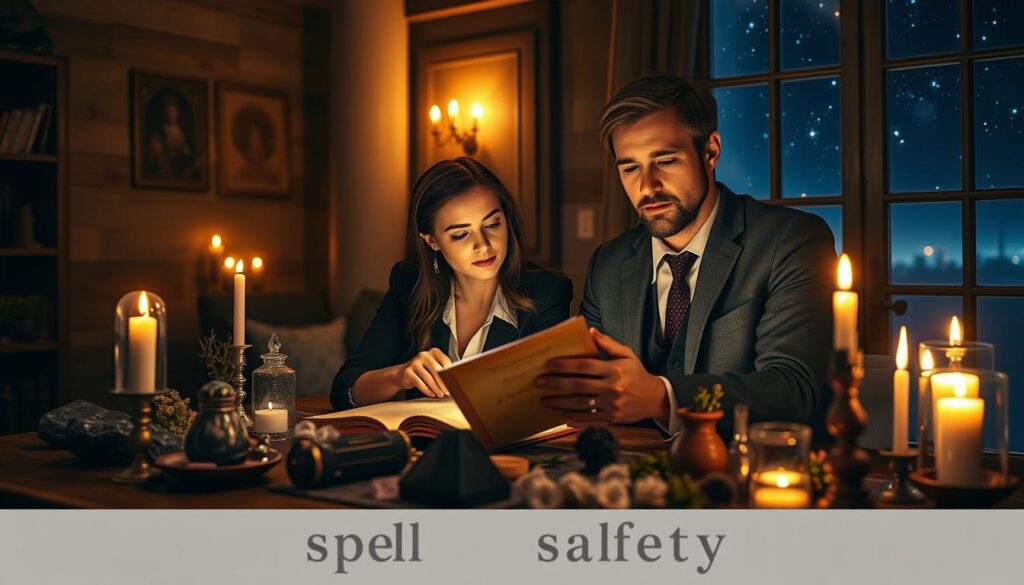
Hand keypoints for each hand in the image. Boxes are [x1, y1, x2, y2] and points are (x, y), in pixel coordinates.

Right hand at [395, 348, 451, 397]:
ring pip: (428, 378)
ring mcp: (415, 363)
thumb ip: (443, 369)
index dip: (450, 373)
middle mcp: (424, 355)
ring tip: (441, 394)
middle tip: (448, 391)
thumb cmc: (423, 371)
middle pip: (437, 370)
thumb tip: (456, 379)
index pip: (445, 362)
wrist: (402, 374)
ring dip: (436, 388)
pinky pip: (419, 383)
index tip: (454, 382)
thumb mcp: (433, 367)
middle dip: (443, 382)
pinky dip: (427, 390)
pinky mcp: (408, 372)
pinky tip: (432, 394)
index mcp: (433, 351)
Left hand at [535, 328, 668, 423]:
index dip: (565, 365)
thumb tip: (589, 331)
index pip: (585, 366)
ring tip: (544, 400)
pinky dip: (574, 417)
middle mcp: (613, 387)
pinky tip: (561, 414)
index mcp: (615, 370)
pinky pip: (589, 419)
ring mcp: (612, 405)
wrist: (655, 399)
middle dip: (556, 384)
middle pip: (579, 385)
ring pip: (580, 404)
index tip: (548, 365)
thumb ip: (608, 344)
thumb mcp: (627, 354)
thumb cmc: (637, 373)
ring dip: (559, 402)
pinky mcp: (612, 418)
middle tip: (539, 382)